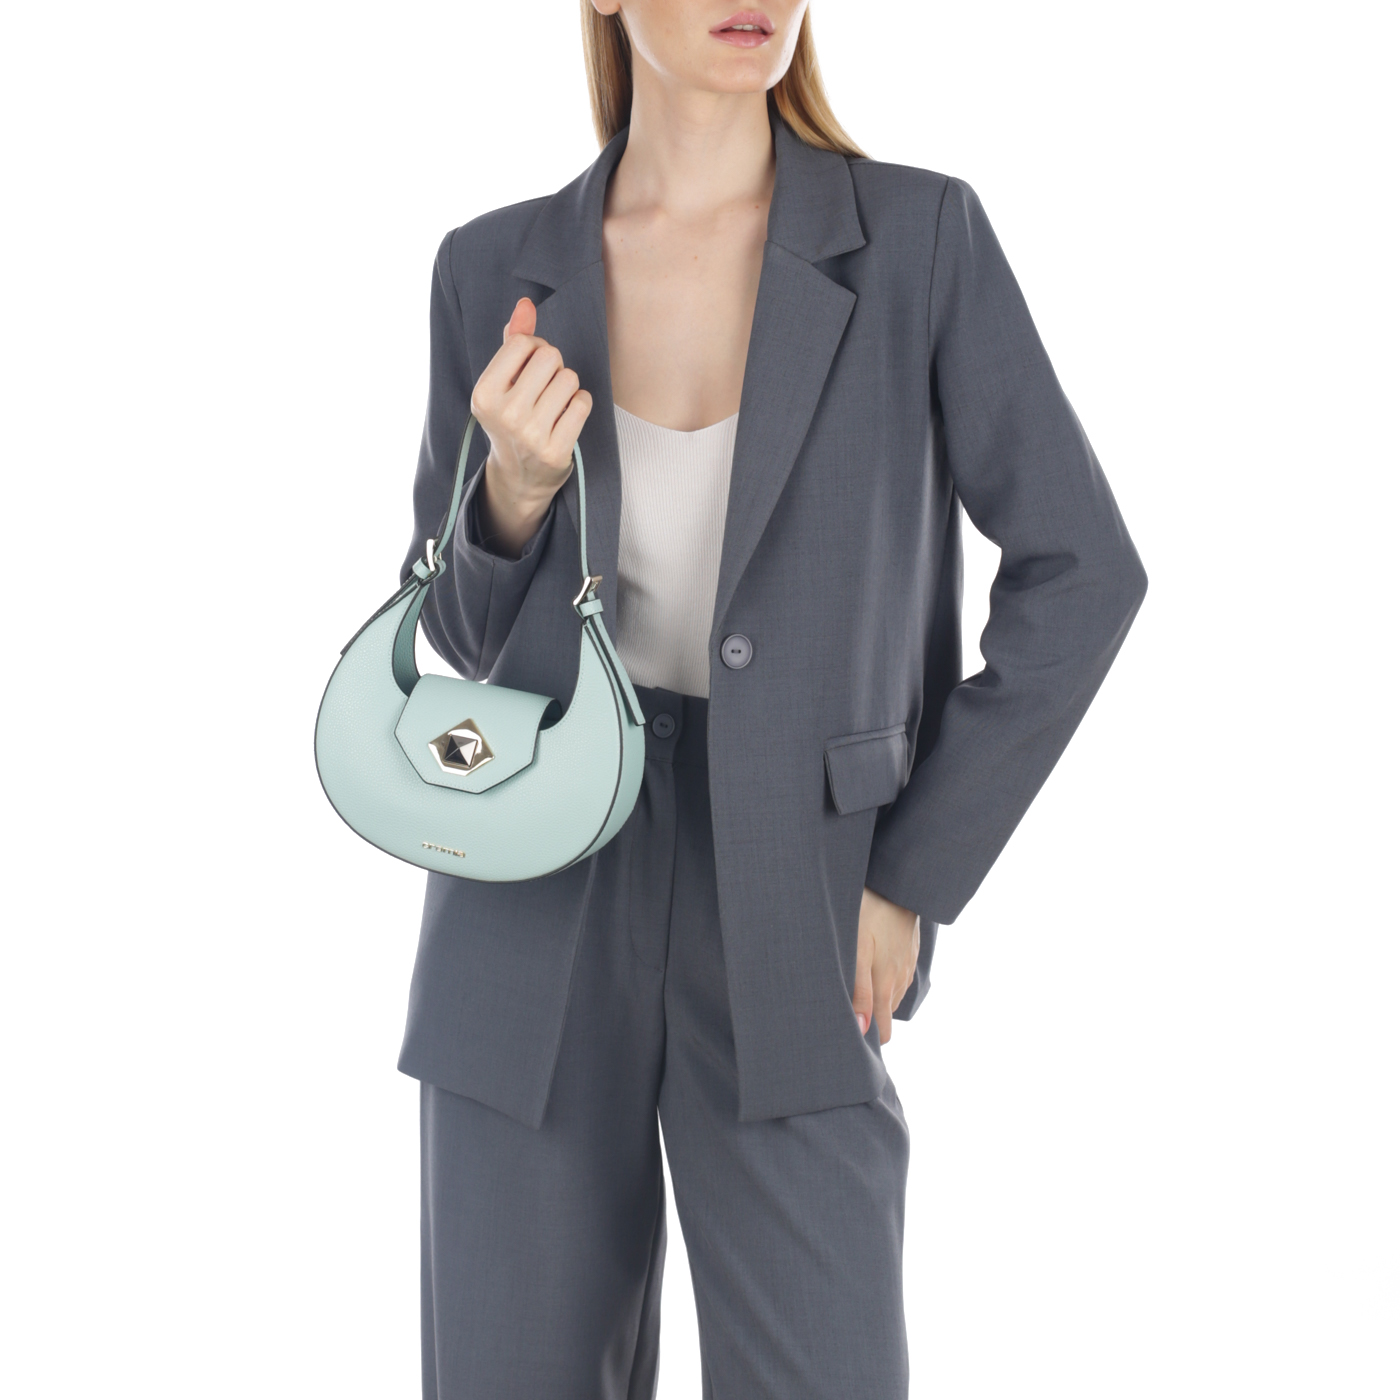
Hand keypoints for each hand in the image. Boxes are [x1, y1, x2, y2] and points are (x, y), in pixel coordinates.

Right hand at [469, 297, 592, 557]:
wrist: (519, 476)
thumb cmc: (512, 417)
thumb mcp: (503, 381)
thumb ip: (514, 340)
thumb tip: (526, 303)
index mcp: (484, 394)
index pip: (524, 342)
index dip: (534, 350)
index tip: (528, 370)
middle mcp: (504, 414)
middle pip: (550, 356)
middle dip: (553, 366)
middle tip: (544, 389)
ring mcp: (530, 435)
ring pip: (570, 379)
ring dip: (568, 387)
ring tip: (554, 405)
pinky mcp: (556, 451)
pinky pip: (583, 403)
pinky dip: (580, 405)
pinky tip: (566, 419)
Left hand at [852, 887, 919, 1043]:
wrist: (898, 884)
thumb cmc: (870, 914)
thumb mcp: (858, 952)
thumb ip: (859, 991)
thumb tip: (862, 1029)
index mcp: (886, 984)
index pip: (883, 1028)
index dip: (869, 1038)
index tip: (851, 1040)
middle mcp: (900, 979)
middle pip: (887, 1013)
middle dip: (871, 1020)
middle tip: (844, 1014)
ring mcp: (907, 965)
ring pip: (892, 994)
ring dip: (878, 998)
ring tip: (856, 991)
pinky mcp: (909, 951)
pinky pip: (898, 976)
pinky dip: (885, 980)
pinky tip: (872, 968)